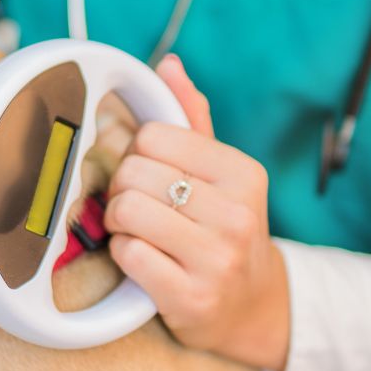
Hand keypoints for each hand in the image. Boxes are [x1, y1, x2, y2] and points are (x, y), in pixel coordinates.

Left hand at [104, 54, 290, 370]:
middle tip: (137, 207)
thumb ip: (193, 119)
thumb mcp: (221, 174)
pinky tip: (143, 261)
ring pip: (126, 211)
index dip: (138, 154)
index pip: (153, 136)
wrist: (252, 307)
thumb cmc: (224, 230)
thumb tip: (168, 64)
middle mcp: (237, 215)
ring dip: (119, 224)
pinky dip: (123, 256)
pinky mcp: (191, 297)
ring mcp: (216, 259)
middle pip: (134, 173)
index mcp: (244, 173)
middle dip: (123, 190)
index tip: (151, 174)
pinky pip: (127, 255)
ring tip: (137, 233)